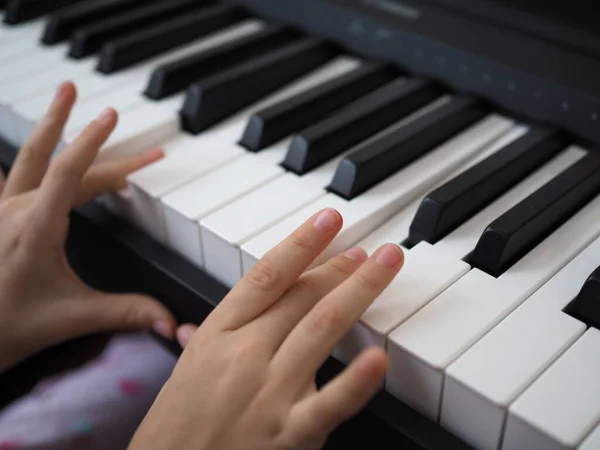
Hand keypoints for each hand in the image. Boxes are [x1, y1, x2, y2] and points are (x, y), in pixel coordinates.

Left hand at [0, 81, 177, 371]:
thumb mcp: (73, 317)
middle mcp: (14, 212)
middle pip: (61, 165)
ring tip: (65, 95)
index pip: (67, 174)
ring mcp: (0, 211)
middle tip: (112, 114)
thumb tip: (168, 319)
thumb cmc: (11, 326)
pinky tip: (28, 142)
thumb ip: (125, 312)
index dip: (91, 143)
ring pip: (29, 158)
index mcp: (35, 229)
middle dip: (92, 140)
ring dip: (49, 125)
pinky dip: (26, 156)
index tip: (109, 118)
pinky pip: (10, 176)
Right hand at [129, 209, 403, 449]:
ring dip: (358, 292)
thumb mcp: (186, 368)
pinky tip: (378, 357)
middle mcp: (244, 356)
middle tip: (367, 250)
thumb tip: (230, 307)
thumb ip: (213, 332)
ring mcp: (268, 394)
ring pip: (321, 329)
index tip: (327, 221)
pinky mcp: (289, 434)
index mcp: (217, 335)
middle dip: (339, 267)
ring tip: (382, 267)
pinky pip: (329, 403)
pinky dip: (356, 381)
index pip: (267, 276)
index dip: (301, 243)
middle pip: (301, 296)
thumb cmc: (175, 429)